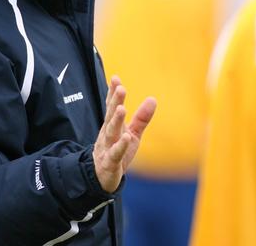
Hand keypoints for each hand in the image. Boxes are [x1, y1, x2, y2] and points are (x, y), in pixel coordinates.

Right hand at [92, 76, 155, 192]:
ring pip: (111, 132)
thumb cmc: (117, 152)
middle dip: (115, 102)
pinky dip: (120, 146)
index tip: (115, 78)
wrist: (101, 178)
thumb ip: (141, 118)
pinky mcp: (110, 162)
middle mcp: (108, 134)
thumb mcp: (132, 134)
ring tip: (122, 108)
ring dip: (116, 120)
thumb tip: (153, 98)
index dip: (113, 93)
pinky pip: (115, 153)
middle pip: (111, 116)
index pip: (112, 107)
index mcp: (112, 125)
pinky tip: (126, 137)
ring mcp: (107, 147)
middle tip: (120, 88)